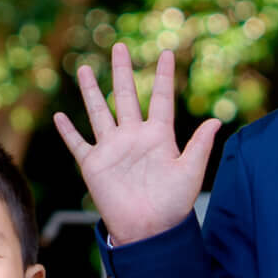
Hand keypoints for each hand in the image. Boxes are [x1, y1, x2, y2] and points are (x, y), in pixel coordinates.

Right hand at [54, 44, 221, 244]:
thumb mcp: (190, 172)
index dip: (163, 76)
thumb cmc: (173, 205)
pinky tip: (60, 116)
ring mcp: (112, 149)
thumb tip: (218, 120)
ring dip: (91, 91)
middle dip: (122, 72)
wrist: (149, 230)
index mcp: (159, 136)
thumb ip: (200, 145)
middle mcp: (134, 137)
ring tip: (83, 68)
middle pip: (127, 96)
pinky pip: (78, 143)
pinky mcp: (94, 164)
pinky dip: (68, 131)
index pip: (162, 99)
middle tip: (119, 47)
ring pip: (99, 112)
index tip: (165, 52)